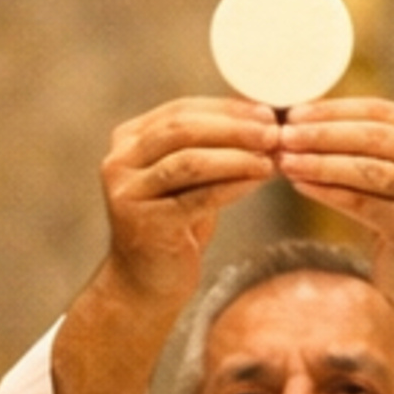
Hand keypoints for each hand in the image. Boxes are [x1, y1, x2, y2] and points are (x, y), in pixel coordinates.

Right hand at [96, 97, 281, 308]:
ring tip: (270, 159)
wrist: (144, 284)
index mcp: (128, 140)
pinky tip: (258, 181)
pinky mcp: (145, 223)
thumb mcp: (186, 179)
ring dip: (236, 156)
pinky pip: (198, 197)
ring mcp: (128, 192)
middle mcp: (119, 161)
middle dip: (233, 128)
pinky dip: (232, 186)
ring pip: (189, 161)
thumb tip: (258, 116)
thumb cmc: (173, 227)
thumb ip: (207, 147)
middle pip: (183, 130)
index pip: (181, 111)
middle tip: (273, 132)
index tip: (267, 112)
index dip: (226, 109)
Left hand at [275, 98, 393, 328]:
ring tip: (287, 161)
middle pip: (374, 137)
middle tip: (284, 135)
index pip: (379, 110)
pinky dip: (329, 193)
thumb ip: (362, 147)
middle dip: (324, 134)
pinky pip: (364, 204)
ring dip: (322, 163)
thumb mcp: (390, 173)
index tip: (293, 113)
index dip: (334, 110)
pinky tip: (301, 186)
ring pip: (370, 170)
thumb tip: (301, 122)